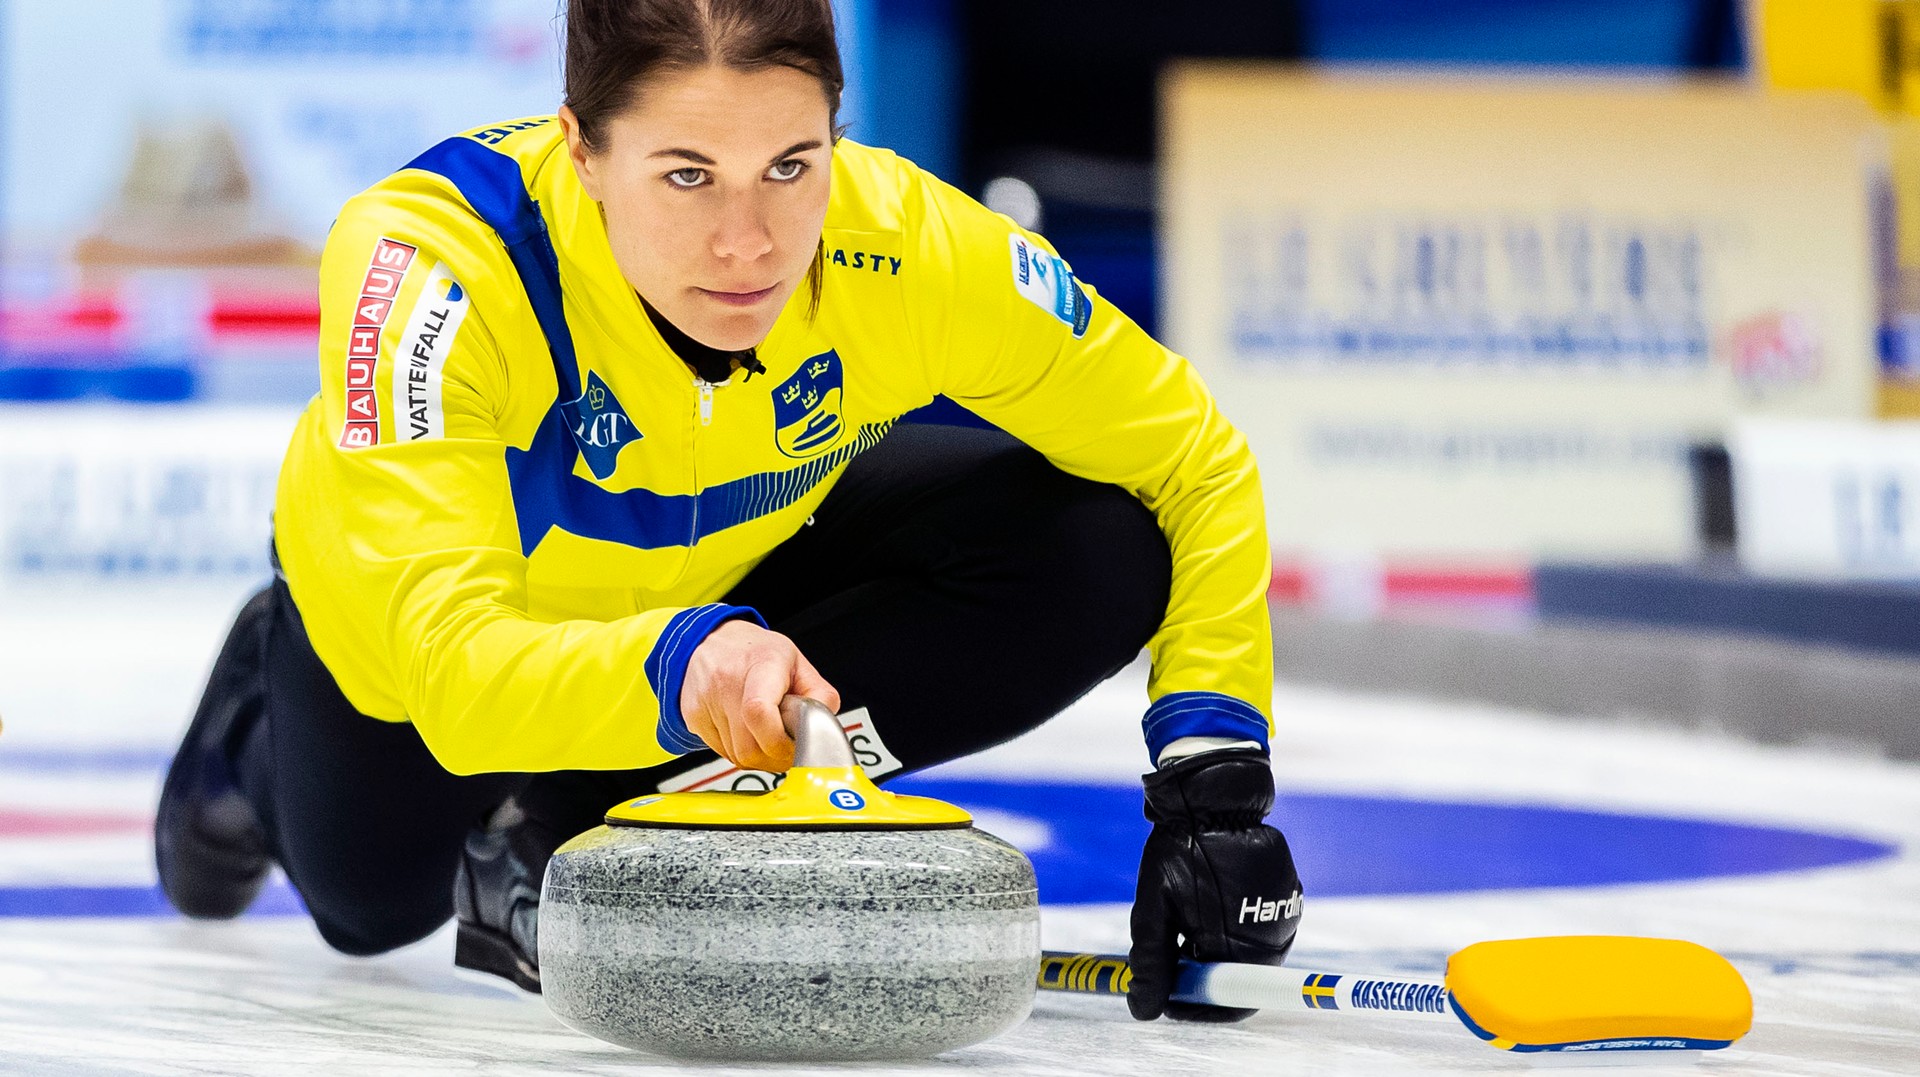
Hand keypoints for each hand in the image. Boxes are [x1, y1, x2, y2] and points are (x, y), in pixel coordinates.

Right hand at [680, 620, 839, 771]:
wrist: (709, 641)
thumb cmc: (755, 652)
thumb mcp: (796, 662)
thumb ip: (819, 695)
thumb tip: (823, 728)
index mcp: (760, 663)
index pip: (759, 711)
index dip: (780, 740)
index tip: (796, 742)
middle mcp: (726, 681)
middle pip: (749, 747)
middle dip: (776, 757)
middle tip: (788, 746)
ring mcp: (705, 701)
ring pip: (737, 756)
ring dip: (760, 757)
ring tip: (769, 735)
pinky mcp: (693, 717)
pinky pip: (722, 753)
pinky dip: (740, 753)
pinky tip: (748, 733)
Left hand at [1127, 747, 1301, 1021]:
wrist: (1214, 796)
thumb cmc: (1180, 850)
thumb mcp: (1155, 908)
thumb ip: (1151, 963)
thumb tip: (1144, 1009)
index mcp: (1243, 945)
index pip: (1231, 1004)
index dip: (1196, 1006)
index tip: (1166, 998)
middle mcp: (1275, 935)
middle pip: (1238, 978)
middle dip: (1202, 974)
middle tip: (1168, 957)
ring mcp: (1285, 912)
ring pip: (1247, 951)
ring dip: (1215, 948)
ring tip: (1184, 921)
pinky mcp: (1288, 892)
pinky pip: (1259, 923)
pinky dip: (1231, 923)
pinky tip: (1205, 901)